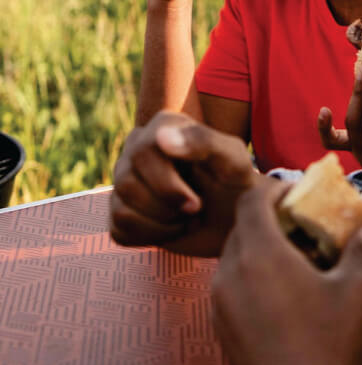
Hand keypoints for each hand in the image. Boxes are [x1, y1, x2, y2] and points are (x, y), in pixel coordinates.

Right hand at [111, 111, 254, 255]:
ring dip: (162, 224)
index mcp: (163, 126)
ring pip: (122, 209)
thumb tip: (162, 137)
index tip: (197, 202)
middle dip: (166, 207)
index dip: (167, 185)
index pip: (143, 152)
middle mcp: (137, 147)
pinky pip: (119, 229)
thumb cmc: (238, 184)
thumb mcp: (234, 162)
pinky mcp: (121, 209)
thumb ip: (205, 141)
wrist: (237, 216)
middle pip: (127, 183)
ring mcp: (125, 178)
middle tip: (196, 210)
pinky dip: (151, 237)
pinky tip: (174, 229)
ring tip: (188, 218)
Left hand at [211, 178, 361, 364]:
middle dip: (267, 218)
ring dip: (258, 249)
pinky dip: (251, 278)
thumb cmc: (332, 346)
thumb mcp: (356, 292)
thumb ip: (358, 252)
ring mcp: (219, 305)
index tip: (296, 191)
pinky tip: (282, 296)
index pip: (252, 199)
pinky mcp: (220, 331)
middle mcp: (229, 273)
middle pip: (240, 227)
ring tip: (293, 259)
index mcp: (259, 254)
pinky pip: (230, 288)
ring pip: (233, 258)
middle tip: (299, 223)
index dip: (273, 187)